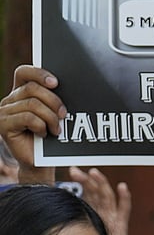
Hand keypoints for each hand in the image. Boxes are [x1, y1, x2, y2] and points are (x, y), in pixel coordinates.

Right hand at [0, 65, 64, 182]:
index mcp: (20, 93)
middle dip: (53, 101)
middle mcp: (9, 100)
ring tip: (57, 129)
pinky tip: (44, 134)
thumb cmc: (49, 136)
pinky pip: (27, 118)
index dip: (39, 73)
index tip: (56, 83)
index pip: (23, 72)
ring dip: (50, 117)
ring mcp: (3, 112)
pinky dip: (41, 126)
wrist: (39, 162)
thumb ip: (52, 99)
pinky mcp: (2, 125)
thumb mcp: (52, 114)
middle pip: (33, 88)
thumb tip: (65, 86)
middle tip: (64, 115)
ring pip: (32, 104)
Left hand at [69, 166, 142, 234]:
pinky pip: (124, 210)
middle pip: (94, 192)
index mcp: (89, 217)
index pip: (84, 195)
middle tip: (75, 170)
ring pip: (107, 197)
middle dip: (86, 180)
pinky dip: (124, 198)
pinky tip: (122, 187)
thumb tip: (44, 219)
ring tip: (93, 173)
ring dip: (100, 184)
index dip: (78, 183)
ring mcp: (112, 219)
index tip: (67, 173)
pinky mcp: (121, 226)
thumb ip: (64, 232)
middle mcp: (101, 215)